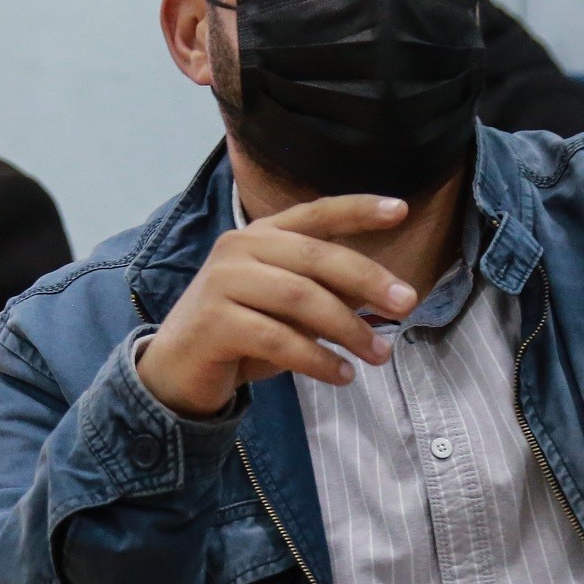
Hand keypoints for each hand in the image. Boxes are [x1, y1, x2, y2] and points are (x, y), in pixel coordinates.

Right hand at [136, 194, 417, 418]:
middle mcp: (239, 248)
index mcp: (260, 235)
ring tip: (380, 355)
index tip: (401, 209)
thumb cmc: (240, 335)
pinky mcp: (215, 322)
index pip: (315, 213)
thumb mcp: (287, 311)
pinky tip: (342, 375)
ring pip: (301, 299)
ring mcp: (223, 282)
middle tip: (407, 303)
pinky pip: (280, 339)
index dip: (358, 209)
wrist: (177, 372)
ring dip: (349, 328)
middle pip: (317, 258)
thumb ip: (326, 296)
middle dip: (368, 280)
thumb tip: (385, 299)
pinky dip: (319, 359)